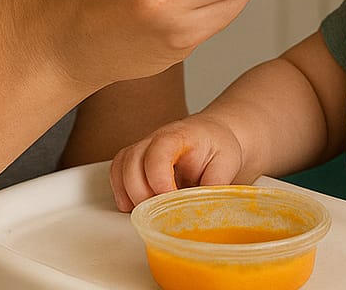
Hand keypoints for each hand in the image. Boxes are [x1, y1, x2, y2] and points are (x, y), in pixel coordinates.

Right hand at [109, 114, 245, 210]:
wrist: (214, 134)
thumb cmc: (219, 146)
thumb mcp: (228, 162)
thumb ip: (215, 184)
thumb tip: (204, 208)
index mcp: (179, 136)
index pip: (158, 152)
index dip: (159, 179)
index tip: (169, 198)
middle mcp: (154, 139)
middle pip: (132, 162)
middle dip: (142, 193)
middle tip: (160, 212)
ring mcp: (143, 149)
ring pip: (120, 167)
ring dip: (129, 194)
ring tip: (147, 212)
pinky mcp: (136, 161)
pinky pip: (117, 173)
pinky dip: (121, 192)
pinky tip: (134, 206)